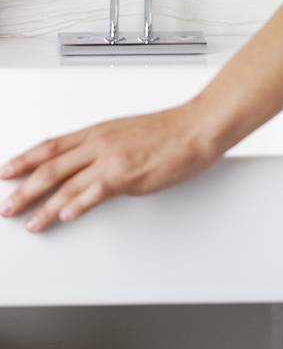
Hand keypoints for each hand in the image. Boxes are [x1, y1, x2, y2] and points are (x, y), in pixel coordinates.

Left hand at [0, 103, 218, 233]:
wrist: (198, 126)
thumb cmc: (170, 130)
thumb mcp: (128, 132)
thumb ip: (104, 148)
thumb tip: (86, 166)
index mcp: (98, 132)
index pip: (51, 146)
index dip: (24, 159)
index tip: (6, 171)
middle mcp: (100, 143)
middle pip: (50, 167)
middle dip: (24, 189)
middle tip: (6, 206)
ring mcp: (113, 159)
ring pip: (67, 184)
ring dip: (43, 206)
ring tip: (29, 222)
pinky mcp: (128, 175)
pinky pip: (95, 193)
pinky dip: (77, 206)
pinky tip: (65, 216)